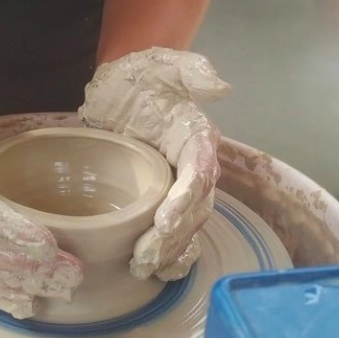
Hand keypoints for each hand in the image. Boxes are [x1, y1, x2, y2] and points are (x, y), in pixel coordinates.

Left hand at [78, 48, 229, 280]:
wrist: (120, 88)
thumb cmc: (141, 75)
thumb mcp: (163, 64)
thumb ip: (191, 70)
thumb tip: (218, 85)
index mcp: (199, 138)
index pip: (200, 171)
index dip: (185, 197)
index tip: (164, 218)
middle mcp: (197, 167)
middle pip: (194, 208)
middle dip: (173, 235)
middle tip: (146, 255)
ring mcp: (180, 187)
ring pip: (186, 226)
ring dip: (169, 251)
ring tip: (144, 269)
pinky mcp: (163, 200)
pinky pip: (177, 233)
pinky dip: (173, 255)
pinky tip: (160, 273)